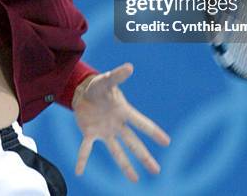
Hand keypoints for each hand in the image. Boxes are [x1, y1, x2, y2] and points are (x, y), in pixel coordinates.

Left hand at [72, 63, 170, 181]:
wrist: (83, 91)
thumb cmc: (99, 86)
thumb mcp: (106, 80)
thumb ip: (117, 76)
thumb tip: (129, 67)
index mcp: (123, 111)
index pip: (141, 123)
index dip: (153, 132)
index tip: (167, 142)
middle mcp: (117, 125)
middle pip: (133, 143)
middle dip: (144, 157)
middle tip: (157, 171)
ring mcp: (104, 131)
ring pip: (117, 151)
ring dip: (125, 166)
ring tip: (135, 180)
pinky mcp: (90, 133)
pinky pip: (86, 149)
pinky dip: (82, 160)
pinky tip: (79, 171)